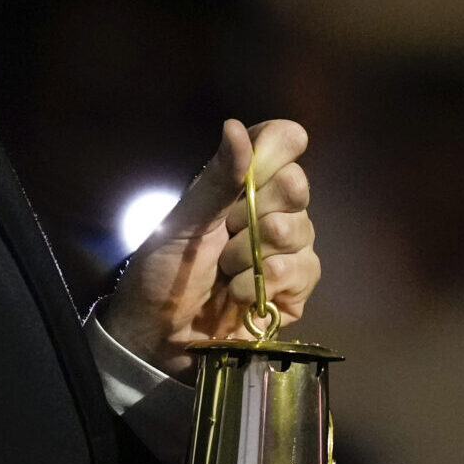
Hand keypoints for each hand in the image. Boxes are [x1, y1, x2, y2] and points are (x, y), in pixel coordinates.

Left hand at [98, 119, 317, 378]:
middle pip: (297, 187)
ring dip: (260, 251)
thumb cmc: (161, 274)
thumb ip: (217, 179)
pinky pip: (307, 271)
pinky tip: (242, 294)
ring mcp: (281, 253)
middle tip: (233, 227)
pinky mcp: (292, 293)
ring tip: (227, 271)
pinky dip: (275, 280)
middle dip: (266, 208)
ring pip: (305, 231)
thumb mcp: (184, 223)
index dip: (277, 148)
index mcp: (237, 188)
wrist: (155, 339)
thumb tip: (235, 125)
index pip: (279, 145)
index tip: (262, 165)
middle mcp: (266, 213)